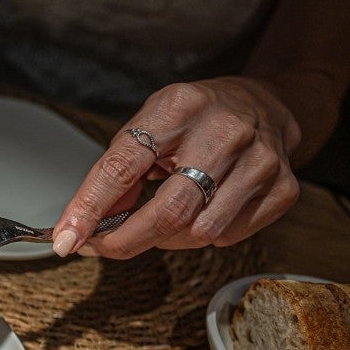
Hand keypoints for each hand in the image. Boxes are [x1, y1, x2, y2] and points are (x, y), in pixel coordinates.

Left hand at [49, 76, 302, 258]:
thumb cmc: (194, 119)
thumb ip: (116, 173)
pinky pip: (227, 236)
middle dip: (126, 241)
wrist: (266, 103)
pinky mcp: (283, 188)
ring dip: (167, 238)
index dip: (89, 207)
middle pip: (167, 211)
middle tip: (104, 246)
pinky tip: (204, 208)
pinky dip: (205, 234)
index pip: (122, 165)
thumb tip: (82, 226)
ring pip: (198, 232)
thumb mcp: (148, 127)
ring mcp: (260, 161)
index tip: (67, 239)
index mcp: (177, 108)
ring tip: (165, 215)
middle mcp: (224, 131)